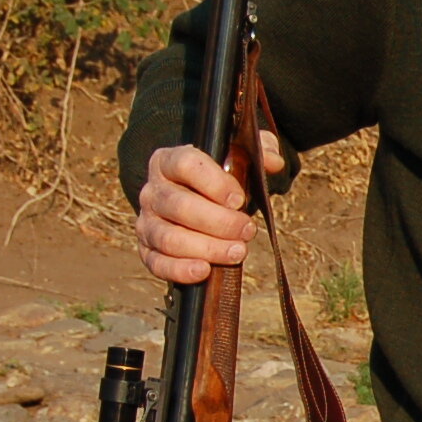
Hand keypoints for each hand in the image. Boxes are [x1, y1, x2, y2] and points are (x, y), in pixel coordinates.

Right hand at [137, 134, 285, 283]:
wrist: (195, 200)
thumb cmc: (220, 178)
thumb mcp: (239, 155)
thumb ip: (259, 149)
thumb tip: (274, 162)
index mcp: (169, 161)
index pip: (185, 165)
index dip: (214, 183)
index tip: (239, 199)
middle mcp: (153, 191)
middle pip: (178, 205)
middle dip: (218, 222)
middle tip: (247, 230)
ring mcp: (147, 221)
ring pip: (168, 237)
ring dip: (206, 248)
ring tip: (237, 252)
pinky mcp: (148, 249)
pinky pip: (157, 263)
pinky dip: (179, 270)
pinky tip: (204, 271)